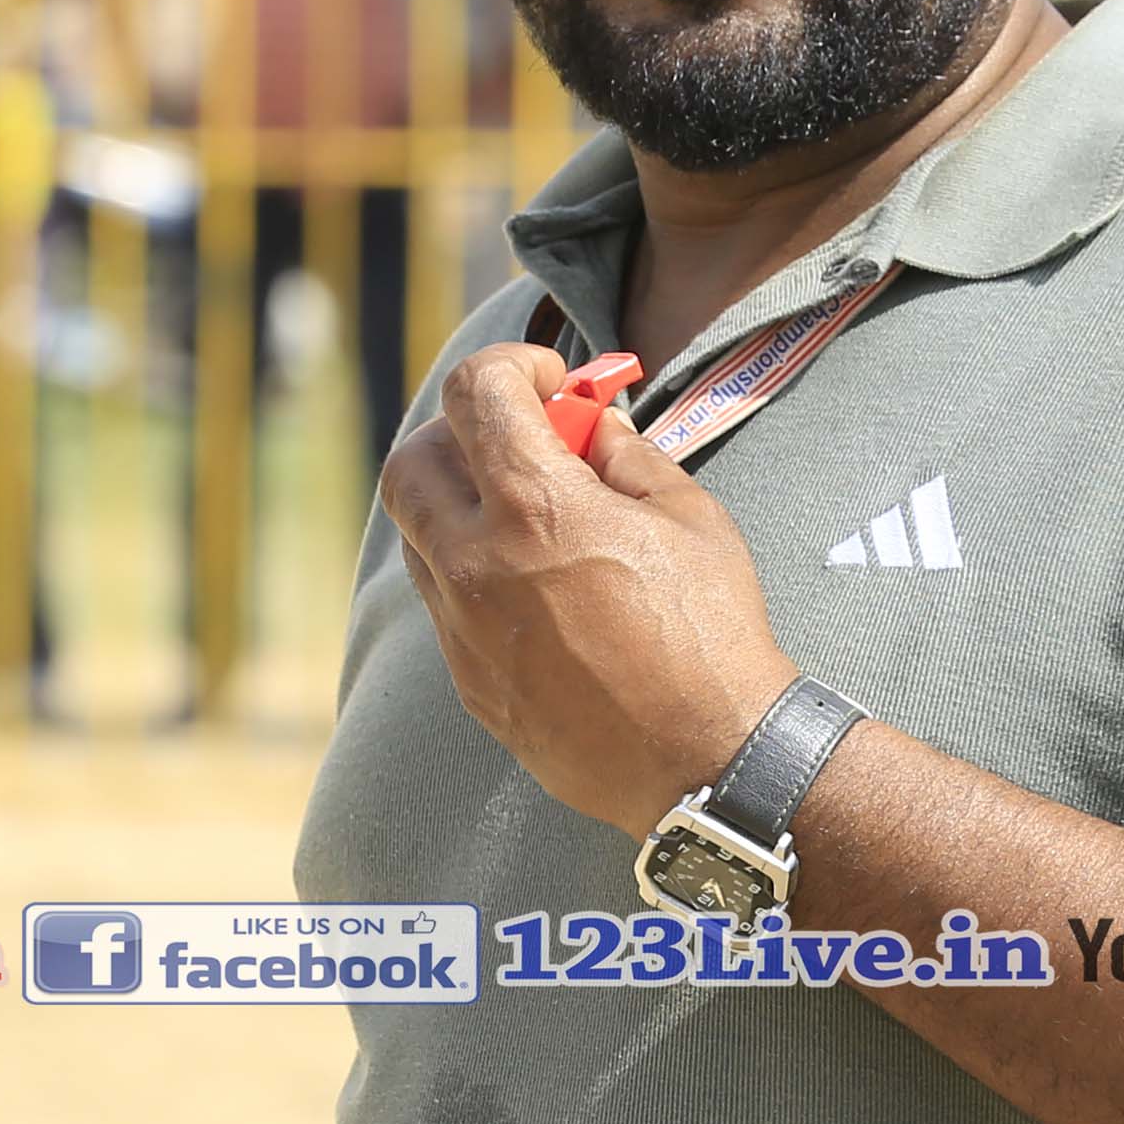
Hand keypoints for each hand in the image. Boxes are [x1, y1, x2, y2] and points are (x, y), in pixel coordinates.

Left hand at [377, 342, 791, 838]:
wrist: (706, 758)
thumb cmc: (711, 632)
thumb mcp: (689, 516)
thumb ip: (625, 455)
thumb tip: (587, 423)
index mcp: (536, 507)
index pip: (476, 393)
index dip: (512, 365)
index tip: (548, 380)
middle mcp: (478, 564)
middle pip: (411, 463)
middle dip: (458, 433)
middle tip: (517, 442)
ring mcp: (464, 630)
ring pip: (418, 537)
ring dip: (460, 506)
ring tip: (531, 517)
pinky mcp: (471, 682)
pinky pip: (445, 604)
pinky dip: (474, 573)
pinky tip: (537, 588)